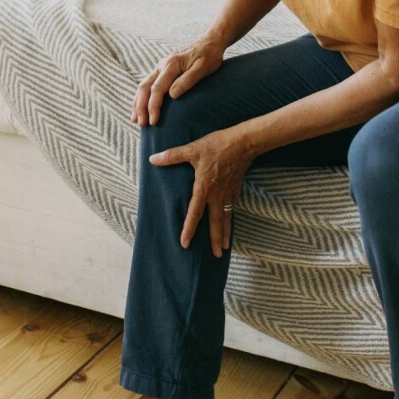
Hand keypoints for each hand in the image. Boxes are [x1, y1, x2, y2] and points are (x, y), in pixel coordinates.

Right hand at [132, 37, 225, 126]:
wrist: (210, 41)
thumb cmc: (209, 55)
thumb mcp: (203, 68)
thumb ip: (187, 80)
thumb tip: (172, 95)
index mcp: (171, 65)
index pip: (157, 89)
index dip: (153, 106)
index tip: (153, 121)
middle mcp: (162, 65)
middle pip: (144, 88)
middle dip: (140, 107)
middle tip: (141, 124)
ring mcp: (161, 67)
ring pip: (143, 86)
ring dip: (138, 103)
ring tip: (135, 120)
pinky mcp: (163, 70)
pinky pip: (148, 84)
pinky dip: (142, 96)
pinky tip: (141, 106)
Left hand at [149, 127, 255, 257]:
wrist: (244, 142)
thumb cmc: (218, 145)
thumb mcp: (193, 149)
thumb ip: (173, 156)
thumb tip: (153, 159)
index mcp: (204, 187)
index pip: (195, 213)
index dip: (189, 229)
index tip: (185, 243)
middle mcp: (217, 194)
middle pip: (215, 222)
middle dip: (215, 240)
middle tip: (216, 256)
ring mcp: (228, 193)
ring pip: (226, 218)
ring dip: (226, 233)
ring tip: (225, 248)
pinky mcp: (236, 188)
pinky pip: (232, 208)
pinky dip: (231, 218)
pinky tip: (229, 223)